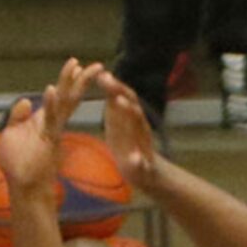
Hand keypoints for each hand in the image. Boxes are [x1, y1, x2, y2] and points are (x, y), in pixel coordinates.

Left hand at [0, 56, 102, 191]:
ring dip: (69, 85)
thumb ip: (17, 117)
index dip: (67, 81)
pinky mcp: (47, 140)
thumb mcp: (11, 134)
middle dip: (80, 79)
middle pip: (68, 97)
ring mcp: (51, 131)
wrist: (23, 187)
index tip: (76, 64)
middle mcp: (52, 123)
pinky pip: (50, 119)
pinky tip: (51, 89)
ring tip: (79, 68)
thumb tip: (25, 100)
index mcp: (45, 120)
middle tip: (95, 65)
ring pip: (64, 104)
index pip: (59, 96)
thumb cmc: (18, 165)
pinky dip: (50, 104)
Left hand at [97, 70, 158, 190]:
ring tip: (120, 103)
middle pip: (132, 106)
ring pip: (140, 128)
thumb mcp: (118, 122)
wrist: (144, 172)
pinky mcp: (144, 165)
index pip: (124, 97)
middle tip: (108, 82)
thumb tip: (104, 78)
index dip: (114, 86)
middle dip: (121, 93)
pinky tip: (136, 160)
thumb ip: (113, 104)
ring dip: (131, 114)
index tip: (102, 74)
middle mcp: (139, 127)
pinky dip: (139, 161)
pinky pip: (142, 163)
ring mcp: (143, 145)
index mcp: (129, 118)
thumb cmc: (127, 144)